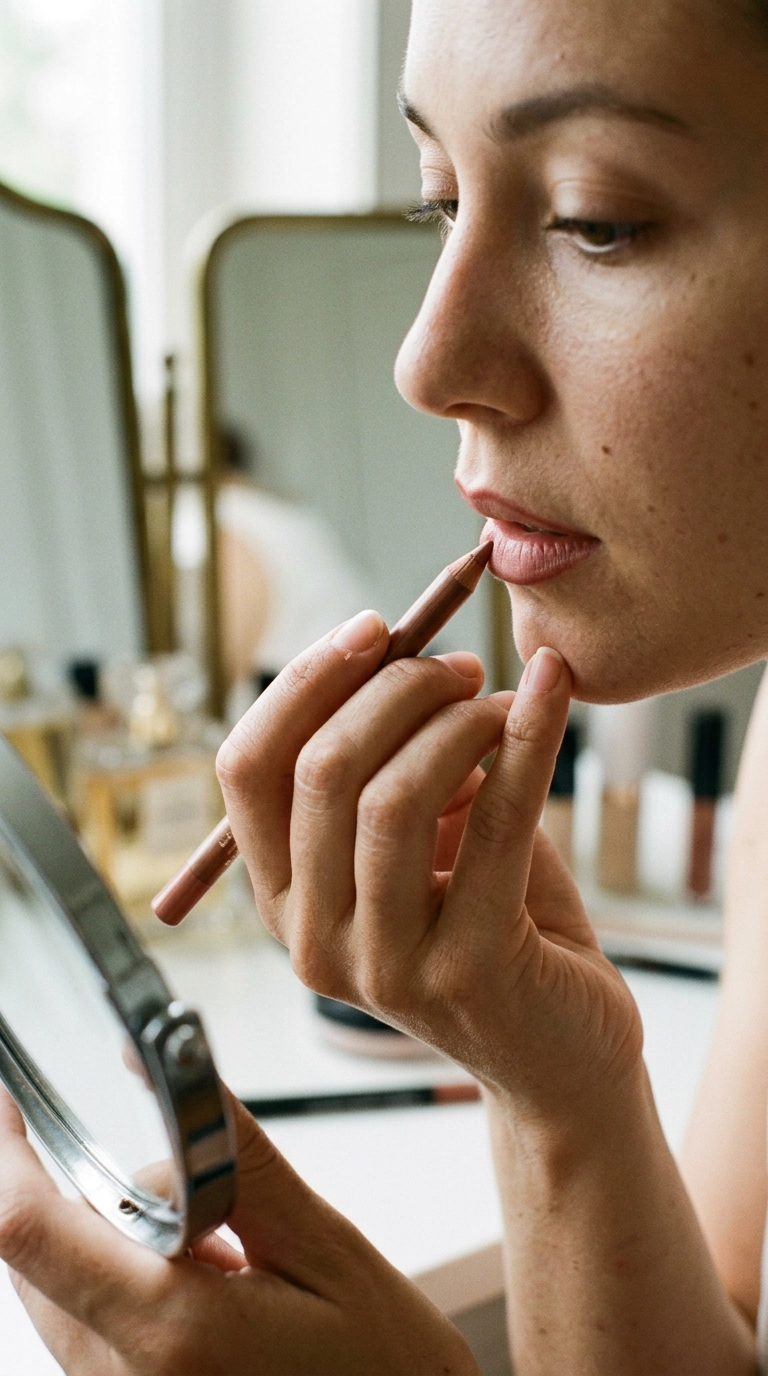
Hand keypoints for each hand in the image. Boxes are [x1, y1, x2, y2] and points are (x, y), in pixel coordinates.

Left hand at [0, 1088, 477, 1374]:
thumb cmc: (385, 1368)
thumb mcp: (324, 1244)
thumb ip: (233, 1155)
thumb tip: (159, 1061)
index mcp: (169, 1332)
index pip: (26, 1229)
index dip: (5, 1152)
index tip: (12, 1101)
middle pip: (31, 1260)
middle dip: (74, 1192)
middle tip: (182, 1186)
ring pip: (54, 1295)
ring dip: (106, 1242)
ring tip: (225, 1254)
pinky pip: (84, 1333)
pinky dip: (124, 1285)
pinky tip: (209, 1289)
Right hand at [216, 611, 641, 1120]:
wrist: (562, 1051)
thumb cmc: (493, 926)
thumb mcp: (426, 840)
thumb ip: (397, 764)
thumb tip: (404, 658)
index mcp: (282, 899)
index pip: (247, 769)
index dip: (305, 684)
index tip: (374, 630)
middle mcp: (313, 940)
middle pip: (318, 773)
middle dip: (393, 689)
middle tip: (461, 666)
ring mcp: (383, 967)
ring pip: (390, 799)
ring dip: (457, 719)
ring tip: (505, 702)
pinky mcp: (468, 974)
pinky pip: (495, 825)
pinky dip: (527, 738)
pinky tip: (550, 690)